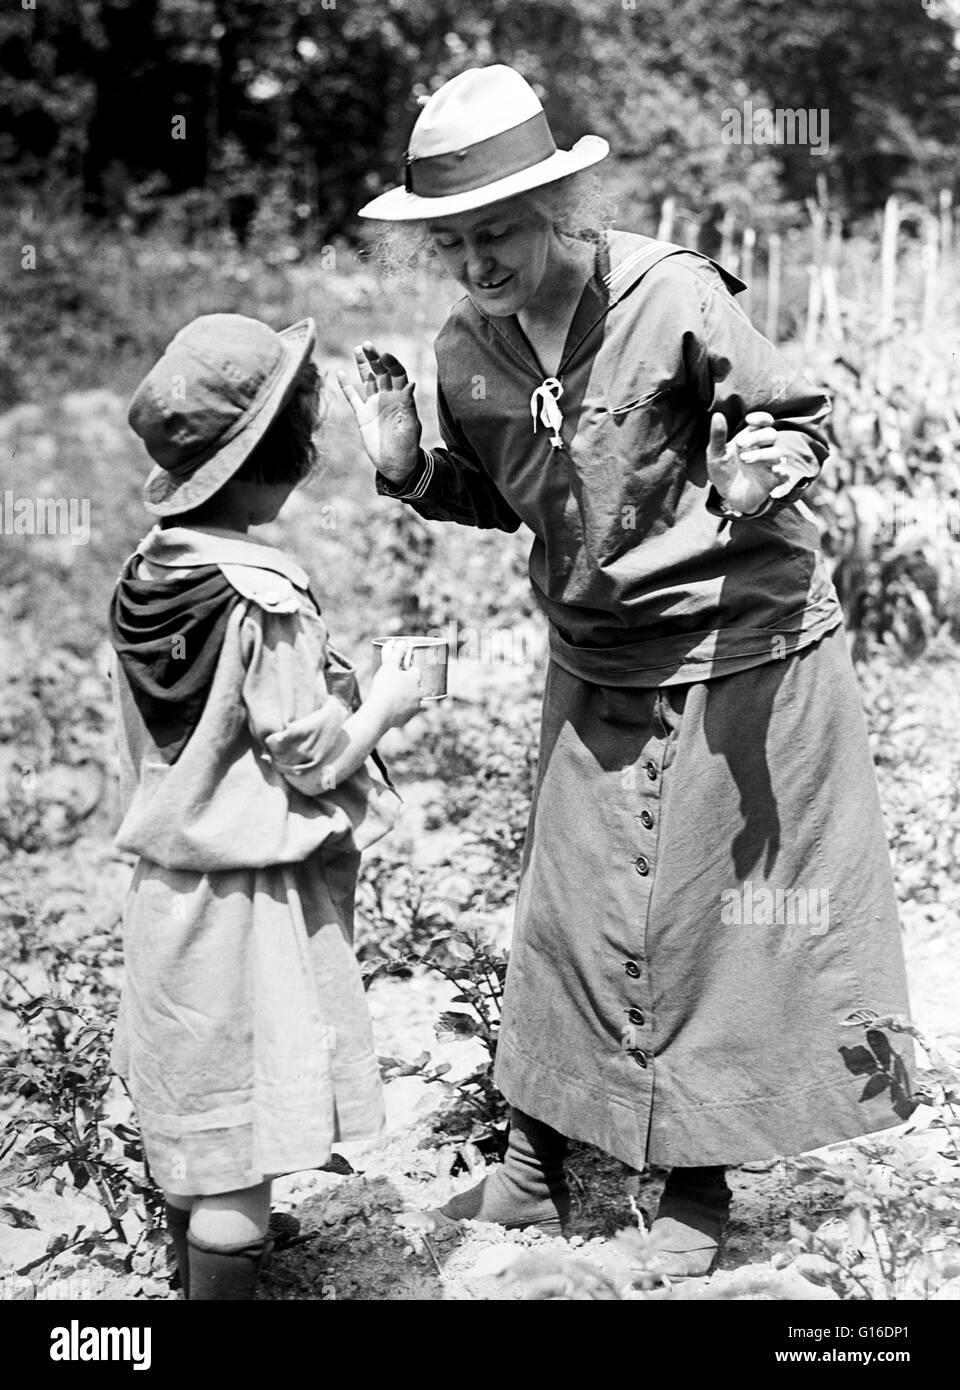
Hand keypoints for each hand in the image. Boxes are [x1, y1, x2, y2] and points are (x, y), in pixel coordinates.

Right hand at [337, 343, 422, 484]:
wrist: (396, 465)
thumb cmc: (408, 447)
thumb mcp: (410, 426)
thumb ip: (408, 405)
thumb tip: (411, 384)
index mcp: (402, 398)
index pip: (397, 374)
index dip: (392, 363)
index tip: (385, 355)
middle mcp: (388, 398)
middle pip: (381, 372)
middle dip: (375, 358)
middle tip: (367, 345)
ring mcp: (374, 405)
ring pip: (367, 380)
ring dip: (363, 365)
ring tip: (358, 349)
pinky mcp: (362, 416)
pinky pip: (353, 398)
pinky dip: (346, 387)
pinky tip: (341, 374)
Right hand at [368, 640, 423, 727]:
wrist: (380, 711)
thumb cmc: (384, 686)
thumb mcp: (389, 666)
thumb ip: (397, 653)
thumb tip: (402, 642)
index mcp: (416, 678)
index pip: (415, 670)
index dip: (405, 670)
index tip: (397, 671)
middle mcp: (419, 693)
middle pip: (413, 686)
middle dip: (405, 684)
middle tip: (391, 684)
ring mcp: (414, 707)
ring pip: (410, 699)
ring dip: (403, 697)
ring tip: (390, 697)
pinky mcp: (408, 718)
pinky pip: (404, 712)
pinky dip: (399, 710)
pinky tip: (390, 708)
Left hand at [706, 411, 794, 514]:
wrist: (727, 496)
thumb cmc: (723, 471)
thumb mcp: (716, 454)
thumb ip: (717, 436)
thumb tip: (717, 414)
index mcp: (751, 438)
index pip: (764, 422)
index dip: (761, 418)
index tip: (749, 420)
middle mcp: (762, 449)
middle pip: (771, 434)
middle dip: (757, 437)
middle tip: (740, 444)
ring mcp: (769, 465)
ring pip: (777, 452)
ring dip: (762, 454)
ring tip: (744, 460)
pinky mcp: (773, 481)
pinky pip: (785, 474)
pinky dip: (783, 471)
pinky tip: (774, 470)